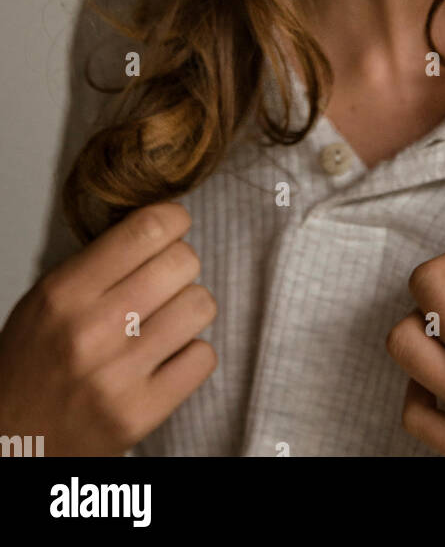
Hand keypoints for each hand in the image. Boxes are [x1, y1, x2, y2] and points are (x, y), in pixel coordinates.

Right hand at [0, 202, 216, 455]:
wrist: (12, 445)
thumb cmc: (31, 368)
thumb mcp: (44, 301)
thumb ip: (97, 262)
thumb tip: (159, 224)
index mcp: (63, 293)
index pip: (147, 229)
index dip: (173, 220)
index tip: (173, 227)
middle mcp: (90, 331)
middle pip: (183, 262)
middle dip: (180, 267)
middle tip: (165, 282)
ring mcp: (117, 375)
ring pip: (200, 305)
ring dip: (188, 310)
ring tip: (164, 322)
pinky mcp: (140, 413)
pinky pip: (202, 356)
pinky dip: (191, 355)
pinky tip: (166, 359)